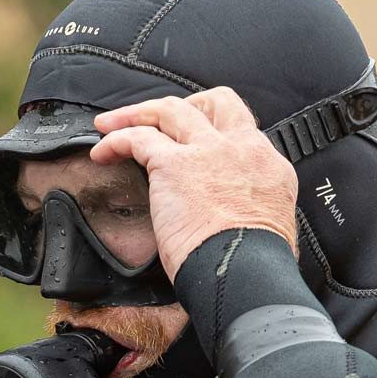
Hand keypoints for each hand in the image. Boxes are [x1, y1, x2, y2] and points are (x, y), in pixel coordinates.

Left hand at [90, 88, 297, 281]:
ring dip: (137, 113)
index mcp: (268, 166)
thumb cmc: (254, 267)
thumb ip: (253, 211)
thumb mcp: (273, 229)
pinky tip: (103, 152)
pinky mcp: (172, 164)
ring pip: (169, 109)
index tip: (198, 144)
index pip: (242, 131)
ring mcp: (206, 151)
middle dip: (184, 104)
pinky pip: (137, 137)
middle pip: (212, 103)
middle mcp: (240, 148)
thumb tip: (237, 221)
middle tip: (159, 119)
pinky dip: (115, 140)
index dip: (216, 132)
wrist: (243, 274)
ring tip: (112, 124)